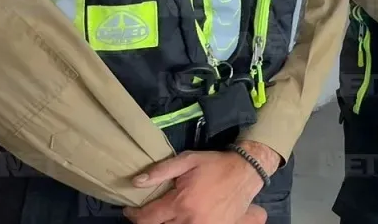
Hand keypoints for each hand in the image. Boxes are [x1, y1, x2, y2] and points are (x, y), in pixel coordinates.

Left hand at [126, 145, 275, 223]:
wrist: (246, 172)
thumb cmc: (214, 164)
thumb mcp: (188, 160)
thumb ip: (161, 171)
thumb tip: (136, 182)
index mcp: (181, 202)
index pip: (147, 218)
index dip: (134, 215)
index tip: (131, 210)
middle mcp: (190, 220)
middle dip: (149, 221)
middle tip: (149, 212)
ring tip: (167, 215)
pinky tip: (183, 218)